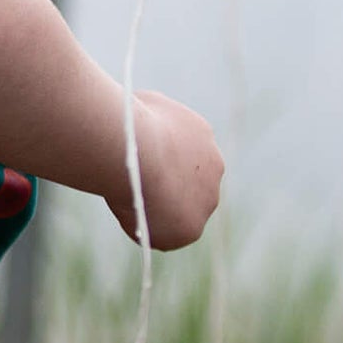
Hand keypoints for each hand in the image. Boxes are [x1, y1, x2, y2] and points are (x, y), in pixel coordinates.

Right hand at [106, 91, 223, 249]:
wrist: (137, 149)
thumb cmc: (129, 124)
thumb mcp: (142, 106)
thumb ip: (148, 119)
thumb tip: (133, 121)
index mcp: (201, 135)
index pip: (183, 156)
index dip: (160, 164)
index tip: (137, 169)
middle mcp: (213, 167)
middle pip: (189, 186)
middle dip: (166, 191)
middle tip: (134, 193)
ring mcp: (206, 199)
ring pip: (182, 213)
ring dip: (160, 213)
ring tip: (129, 208)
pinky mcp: (192, 228)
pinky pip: (168, 235)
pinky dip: (150, 232)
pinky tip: (130, 220)